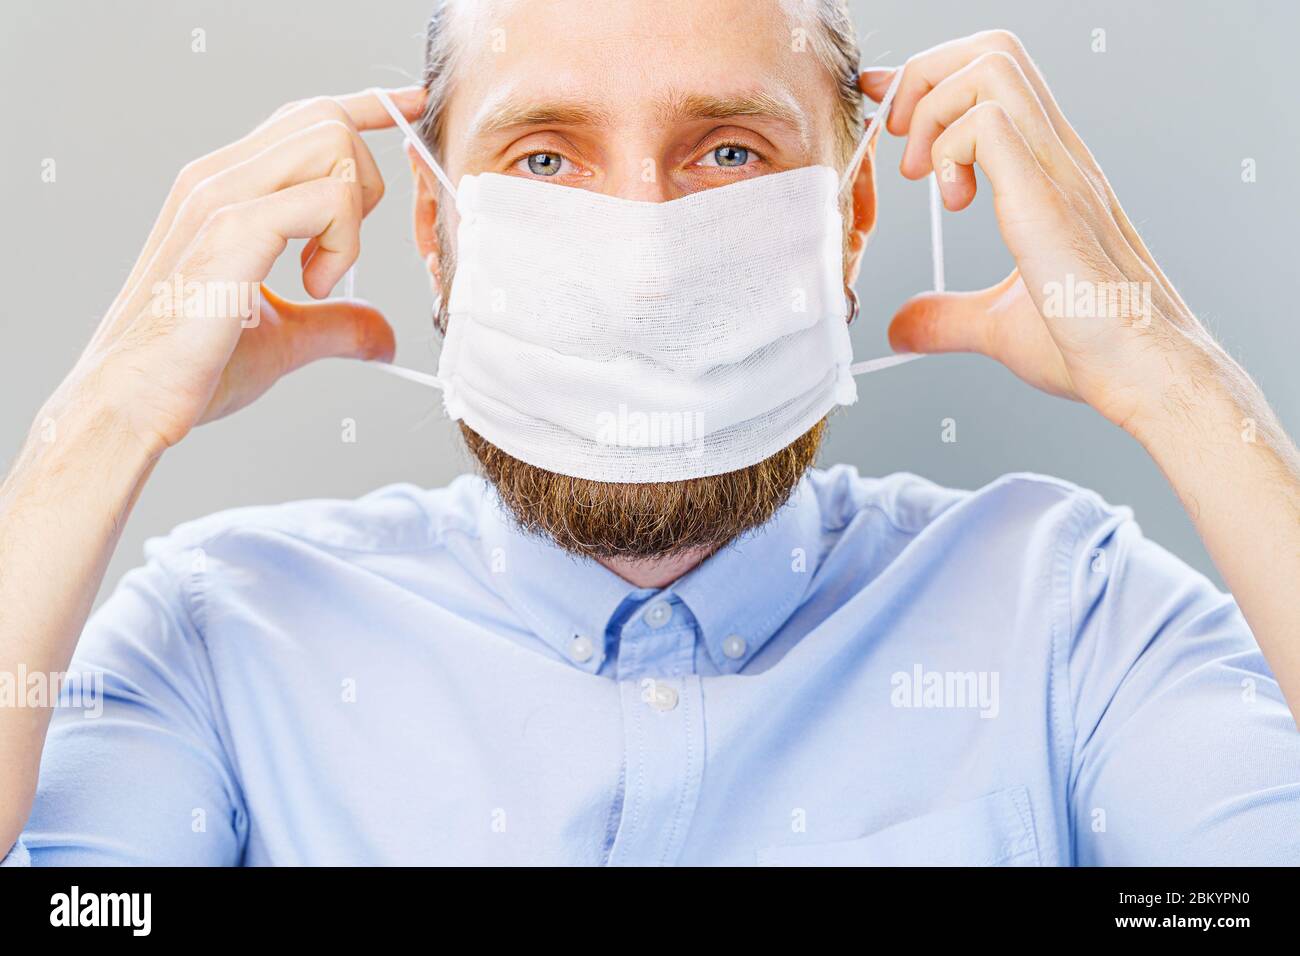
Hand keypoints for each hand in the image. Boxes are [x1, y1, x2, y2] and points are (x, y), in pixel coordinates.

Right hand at [65, 87, 424, 455]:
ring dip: (353, 214)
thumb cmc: (191, 369)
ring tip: (323, 276)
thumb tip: (382, 336)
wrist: (133, 402)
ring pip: (331, 143)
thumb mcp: (287, 339)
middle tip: (342, 252)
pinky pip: (325, 199)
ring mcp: (220, 197)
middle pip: (327, 120)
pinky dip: (342, 244)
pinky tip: (316, 286)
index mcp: (226, 189)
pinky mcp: (231, 229)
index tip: (410, 107)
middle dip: (366, 181)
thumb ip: (337, 324)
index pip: (304, 120)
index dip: (367, 107)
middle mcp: (218, 177)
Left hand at [859, 31, 1228, 438]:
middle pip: (991, 48)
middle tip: (903, 144)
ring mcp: (1057, 168)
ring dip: (936, 109)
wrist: (1141, 371)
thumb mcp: (996, 326)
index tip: (888, 111)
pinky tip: (954, 198)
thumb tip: (902, 327)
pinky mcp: (1047, 194)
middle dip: (926, 77)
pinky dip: (951, 148)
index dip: (929, 81)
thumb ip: (947, 317)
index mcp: (1049, 173)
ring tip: (924, 174)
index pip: (992, 81)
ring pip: (990, 66)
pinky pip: (988, 121)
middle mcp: (1058, 155)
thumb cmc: (1092, 345)